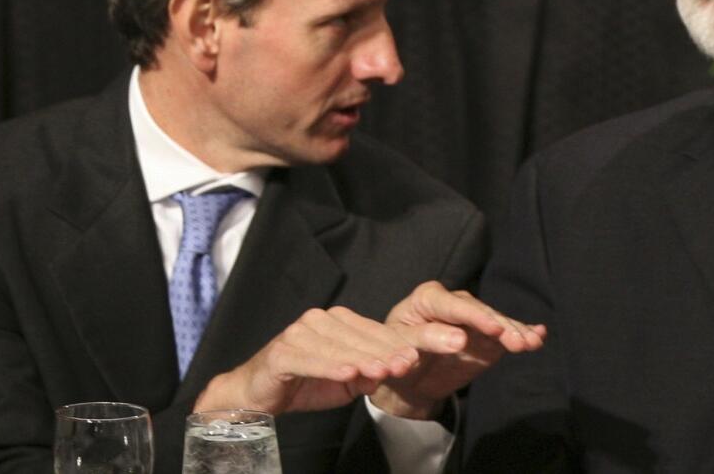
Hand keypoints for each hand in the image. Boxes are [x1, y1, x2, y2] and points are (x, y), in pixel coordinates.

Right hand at [193, 282, 544, 419]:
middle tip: (435, 353)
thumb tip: (401, 362)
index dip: (422, 339)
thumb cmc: (306, 383)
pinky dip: (330, 367)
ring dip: (369, 359)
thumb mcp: (349, 380)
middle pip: (372, 337)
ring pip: (344, 348)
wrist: (256, 393)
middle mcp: (326, 320)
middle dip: (405, 346)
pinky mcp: (283, 351)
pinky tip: (349, 375)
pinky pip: (310, 359)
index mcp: (347, 323)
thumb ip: (373, 369)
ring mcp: (303, 333)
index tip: (457, 342)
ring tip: (393, 368)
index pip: (389, 333)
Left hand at [370, 280, 546, 418]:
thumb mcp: (399, 348)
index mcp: (428, 298)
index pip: (454, 306)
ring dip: (516, 332)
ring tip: (532, 343)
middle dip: (501, 327)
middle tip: (518, 342)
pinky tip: (539, 336)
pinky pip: (505, 335)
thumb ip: (427, 340)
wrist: (405, 381)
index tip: (493, 329)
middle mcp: (454, 303)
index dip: (474, 317)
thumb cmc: (394, 357)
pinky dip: (522, 334)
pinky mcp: (487, 337)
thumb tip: (459, 339)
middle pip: (480, 313)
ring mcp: (473, 319)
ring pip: (497, 323)